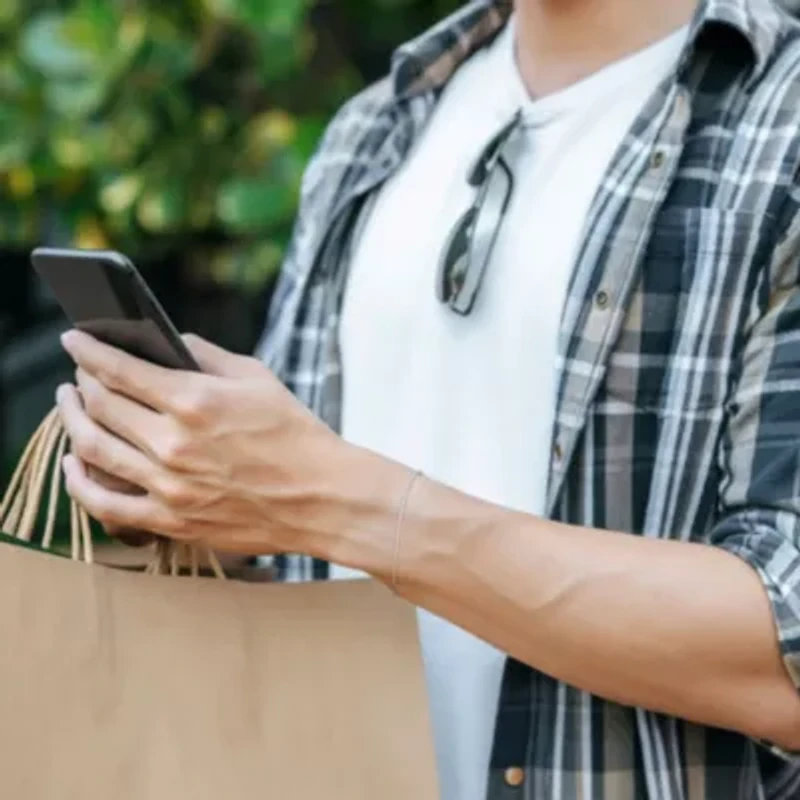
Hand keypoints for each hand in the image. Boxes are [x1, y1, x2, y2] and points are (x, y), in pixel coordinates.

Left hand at [56, 331, 347, 555]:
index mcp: (195, 401)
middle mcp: (173, 443)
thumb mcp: (258, 378)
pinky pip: (105, 504)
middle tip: (76, 374)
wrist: (322, 497)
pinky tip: (73, 462)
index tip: (74, 340)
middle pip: (99, 405)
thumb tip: (167, 343)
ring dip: (71, 421)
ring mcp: (169, 486)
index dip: (88, 350)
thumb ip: (207, 355)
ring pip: (93, 448)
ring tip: (70, 407)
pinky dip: (79, 481)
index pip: (119, 368)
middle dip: (79, 382)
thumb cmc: (296, 434)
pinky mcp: (172, 520)